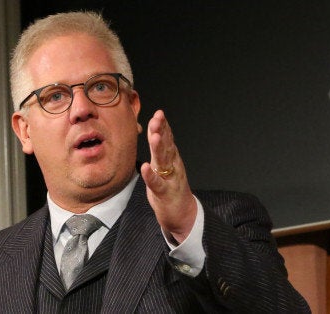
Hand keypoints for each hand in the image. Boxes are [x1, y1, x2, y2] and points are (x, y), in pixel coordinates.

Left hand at [140, 110, 197, 243]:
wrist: (183, 215)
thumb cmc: (171, 189)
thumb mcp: (165, 167)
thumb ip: (161, 150)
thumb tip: (156, 131)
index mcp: (171, 159)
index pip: (167, 140)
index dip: (163, 126)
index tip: (159, 113)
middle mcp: (172, 167)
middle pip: (166, 146)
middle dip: (162, 131)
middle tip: (158, 117)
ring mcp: (170, 180)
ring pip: (163, 162)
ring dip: (159, 149)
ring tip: (155, 136)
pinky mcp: (165, 194)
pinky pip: (157, 184)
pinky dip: (151, 176)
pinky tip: (145, 168)